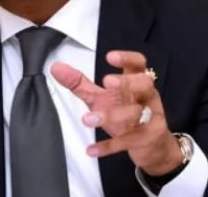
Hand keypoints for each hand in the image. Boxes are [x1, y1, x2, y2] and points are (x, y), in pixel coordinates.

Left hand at [50, 50, 181, 175]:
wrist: (151, 145)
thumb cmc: (126, 114)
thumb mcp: (101, 97)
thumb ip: (79, 83)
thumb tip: (55, 67)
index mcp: (136, 82)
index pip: (137, 64)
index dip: (127, 58)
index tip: (109, 57)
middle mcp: (146, 97)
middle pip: (144, 84)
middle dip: (128, 82)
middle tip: (107, 83)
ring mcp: (150, 117)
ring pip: (137, 113)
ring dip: (113, 115)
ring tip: (88, 119)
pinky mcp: (148, 138)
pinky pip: (129, 141)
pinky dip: (109, 146)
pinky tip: (91, 149)